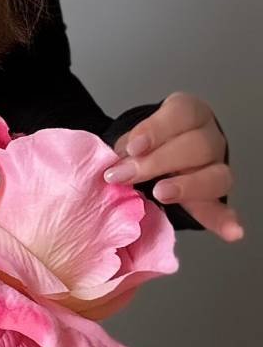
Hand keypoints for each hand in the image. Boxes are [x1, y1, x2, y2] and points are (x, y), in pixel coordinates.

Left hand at [105, 91, 242, 240]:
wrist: (157, 159)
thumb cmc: (145, 144)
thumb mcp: (136, 136)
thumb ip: (128, 148)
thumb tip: (116, 166)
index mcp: (189, 114)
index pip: (181, 114)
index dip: (157, 130)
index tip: (133, 148)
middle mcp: (209, 138)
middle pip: (198, 145)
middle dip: (158, 162)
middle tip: (127, 175)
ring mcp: (216, 167)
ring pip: (215, 175)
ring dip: (187, 186)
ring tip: (161, 194)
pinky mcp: (213, 198)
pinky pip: (223, 209)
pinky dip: (226, 221)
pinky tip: (231, 233)